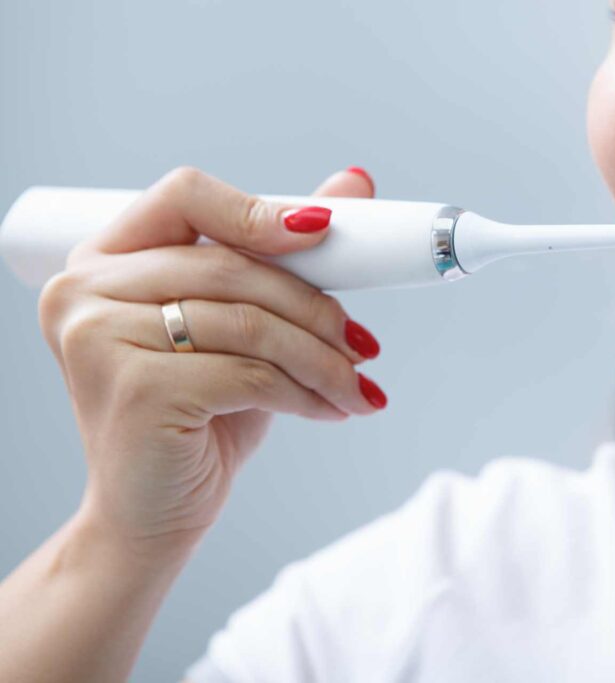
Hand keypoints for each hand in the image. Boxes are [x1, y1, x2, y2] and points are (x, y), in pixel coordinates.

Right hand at [37, 167, 384, 558]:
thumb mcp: (239, 328)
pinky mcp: (135, 390)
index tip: (325, 234)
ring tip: (356, 386)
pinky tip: (331, 410)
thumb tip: (354, 182)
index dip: (260, 210)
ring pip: (249, 324)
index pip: (186, 195)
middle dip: (314, 308)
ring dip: (322, 359)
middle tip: (363, 344)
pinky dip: (306, 393)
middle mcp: (85, 290)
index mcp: (104, 260)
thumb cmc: (196, 415)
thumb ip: (283, 256)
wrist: (150, 514)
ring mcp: (100, 339)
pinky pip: (250, 375)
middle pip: (232, 266)